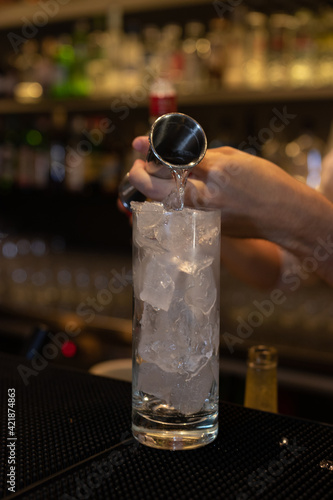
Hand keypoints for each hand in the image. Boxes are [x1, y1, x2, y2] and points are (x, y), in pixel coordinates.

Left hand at [128, 137, 298, 239]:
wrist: (284, 215)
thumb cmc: (266, 183)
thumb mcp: (235, 159)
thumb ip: (205, 157)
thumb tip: (181, 156)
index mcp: (211, 176)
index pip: (168, 163)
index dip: (149, 153)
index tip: (139, 145)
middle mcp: (202, 199)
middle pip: (153, 189)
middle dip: (139, 175)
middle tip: (139, 164)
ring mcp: (201, 217)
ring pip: (163, 201)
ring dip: (154, 187)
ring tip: (156, 172)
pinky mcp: (204, 227)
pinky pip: (179, 210)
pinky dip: (172, 197)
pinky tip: (178, 187)